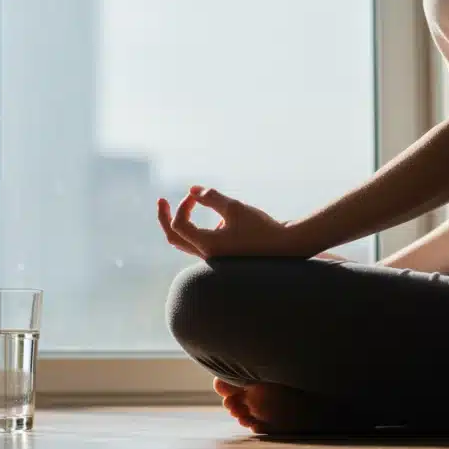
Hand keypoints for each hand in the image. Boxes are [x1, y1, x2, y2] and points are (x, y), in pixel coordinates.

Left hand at [156, 185, 305, 258]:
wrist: (286, 246)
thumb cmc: (262, 227)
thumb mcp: (234, 208)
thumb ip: (211, 197)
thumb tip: (192, 190)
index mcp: (207, 245)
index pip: (178, 225)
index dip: (182, 206)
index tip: (195, 195)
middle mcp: (207, 255)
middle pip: (174, 238)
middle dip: (165, 218)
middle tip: (162, 201)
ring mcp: (213, 258)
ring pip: (185, 242)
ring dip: (185, 222)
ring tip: (197, 204)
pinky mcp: (221, 257)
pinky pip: (200, 243)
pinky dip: (198, 228)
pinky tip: (221, 219)